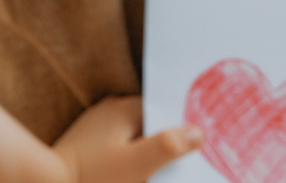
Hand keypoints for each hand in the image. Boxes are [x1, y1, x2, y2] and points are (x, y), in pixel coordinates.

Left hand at [53, 97, 200, 182]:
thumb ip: (169, 146)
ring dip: (145, 151)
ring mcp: (96, 126)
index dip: (181, 128)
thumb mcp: (138, 164)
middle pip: (149, 123)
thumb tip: (198, 131)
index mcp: (125, 108)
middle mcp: (110, 110)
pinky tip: (133, 171)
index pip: (164, 111)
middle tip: (181, 161)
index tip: (197, 144)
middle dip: (164, 141)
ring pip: (133, 136)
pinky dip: (128, 157)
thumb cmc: (94, 177)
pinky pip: (117, 146)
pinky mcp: (87, 143)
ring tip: (154, 169)